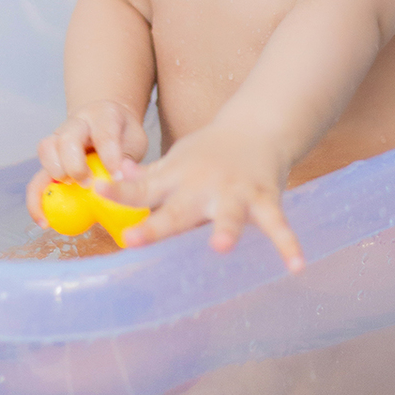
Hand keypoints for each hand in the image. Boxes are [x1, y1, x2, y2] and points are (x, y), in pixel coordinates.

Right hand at [26, 100, 147, 225]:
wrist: (106, 122)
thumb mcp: (135, 142)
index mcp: (103, 116)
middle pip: (67, 138)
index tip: (117, 176)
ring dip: (55, 173)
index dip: (110, 156)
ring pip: (46, 149)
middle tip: (87, 184)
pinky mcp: (49, 161)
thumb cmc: (123, 136)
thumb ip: (129, 161)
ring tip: (70, 192)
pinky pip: (37, 177)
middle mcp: (77, 123)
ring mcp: (58, 139)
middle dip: (75, 164)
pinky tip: (45, 221)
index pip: (104, 133)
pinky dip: (37, 200)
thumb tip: (125, 186)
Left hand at [108, 125, 303, 272]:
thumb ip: (148, 176)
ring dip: (226, 229)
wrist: (257, 127)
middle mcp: (203, 186)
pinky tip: (296, 267)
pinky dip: (288, 246)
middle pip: (177, 210)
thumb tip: (114, 175)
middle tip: (132, 239)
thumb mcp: (174, 159)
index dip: (120, 190)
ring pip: (230, 214)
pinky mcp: (266, 200)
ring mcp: (236, 193)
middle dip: (156, 226)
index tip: (98, 190)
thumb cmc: (210, 151)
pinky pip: (278, 227)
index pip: (142, 187)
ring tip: (220, 247)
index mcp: (177, 178)